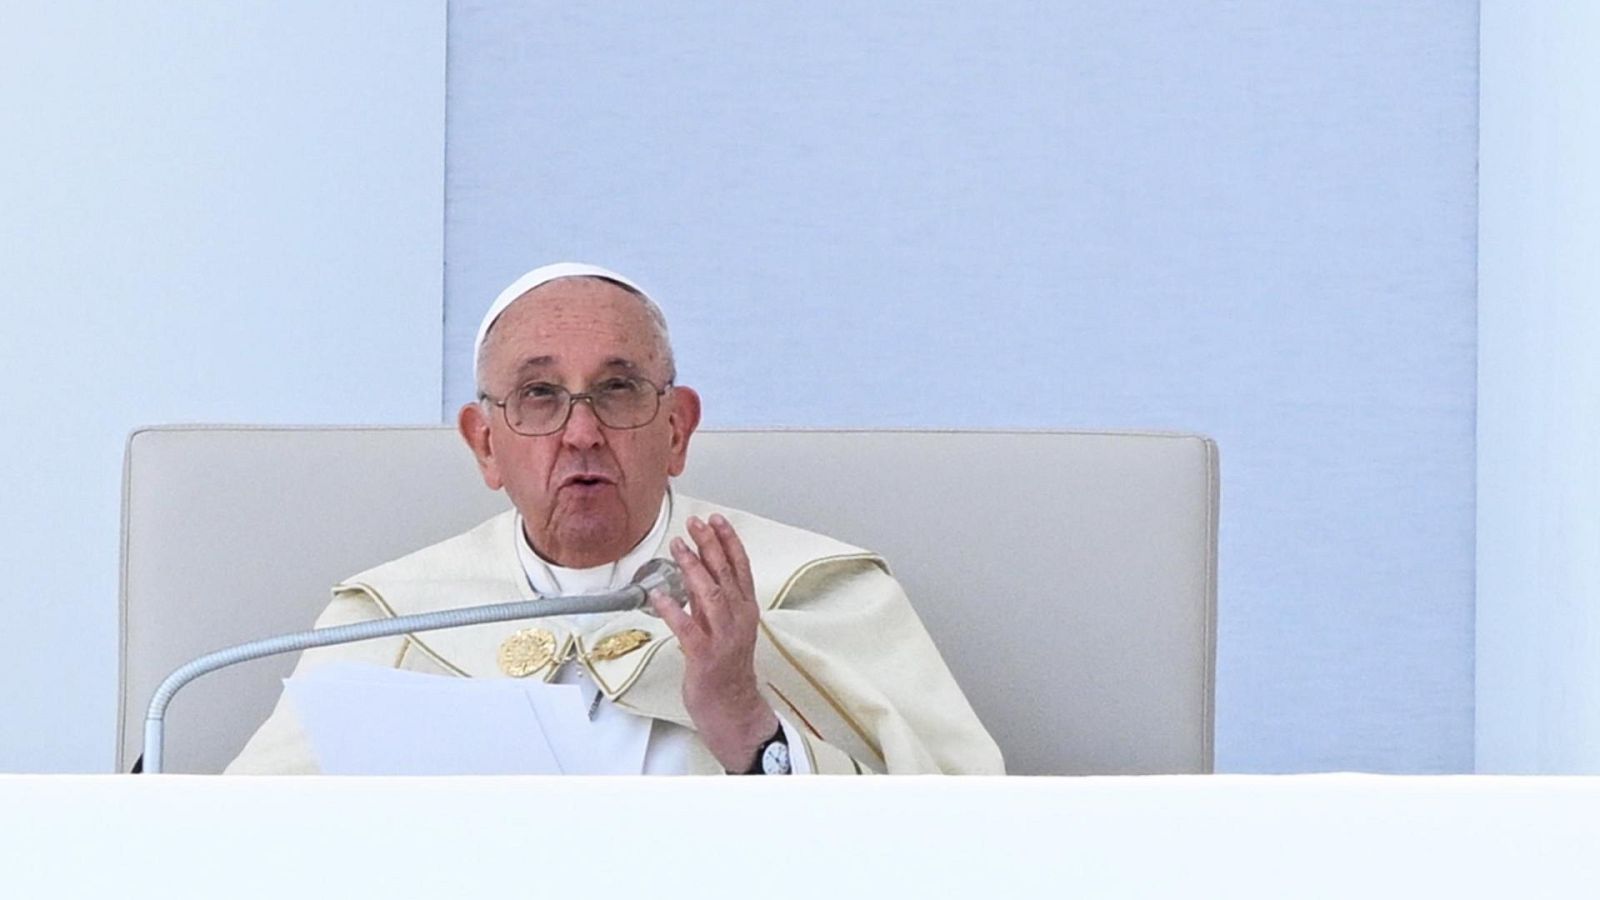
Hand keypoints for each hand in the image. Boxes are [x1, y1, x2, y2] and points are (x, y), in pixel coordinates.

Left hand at [649, 513, 778, 771]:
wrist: (732, 707)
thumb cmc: (727, 667)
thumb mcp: (723, 626)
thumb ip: (709, 600)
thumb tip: (693, 570)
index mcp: (745, 610)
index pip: (741, 568)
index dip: (729, 542)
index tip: (716, 520)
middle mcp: (738, 619)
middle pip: (726, 574)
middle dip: (710, 545)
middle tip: (695, 523)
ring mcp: (723, 638)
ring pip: (710, 595)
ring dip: (693, 568)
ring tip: (678, 547)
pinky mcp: (705, 656)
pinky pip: (688, 628)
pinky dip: (673, 609)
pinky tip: (659, 594)